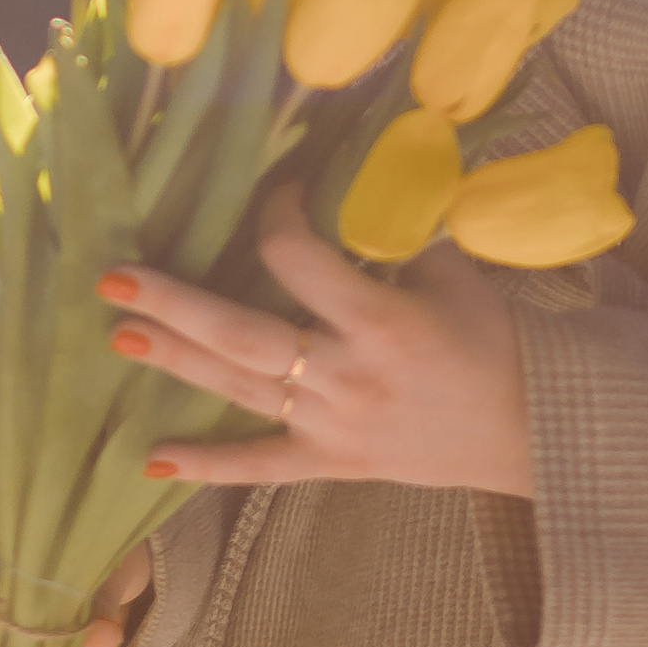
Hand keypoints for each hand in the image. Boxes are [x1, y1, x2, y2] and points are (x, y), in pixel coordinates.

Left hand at [99, 188, 532, 498]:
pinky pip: (262, 466)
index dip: (278, 218)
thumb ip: (394, 232)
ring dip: (176, 363)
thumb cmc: (494, 340)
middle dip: (176, 306)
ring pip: (239, 393)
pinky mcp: (332, 462)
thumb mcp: (454, 273)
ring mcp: (334, 425)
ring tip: (118, 334)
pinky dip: (207, 467)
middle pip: (245, 338)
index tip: (278, 190)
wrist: (533, 430)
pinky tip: (150, 459)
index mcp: (382, 322)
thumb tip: (344, 178)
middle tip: (114, 279)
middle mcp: (347, 376)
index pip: (301, 263)